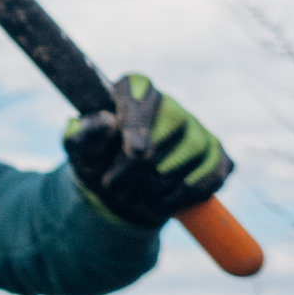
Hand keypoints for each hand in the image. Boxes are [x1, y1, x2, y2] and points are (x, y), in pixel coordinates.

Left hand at [64, 74, 232, 227]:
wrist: (118, 189)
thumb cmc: (95, 158)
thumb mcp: (77, 148)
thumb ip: (84, 134)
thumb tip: (106, 122)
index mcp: (131, 90)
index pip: (140, 90)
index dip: (141, 121)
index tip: (135, 152)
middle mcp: (168, 104)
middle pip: (172, 123)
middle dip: (143, 164)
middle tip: (114, 187)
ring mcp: (196, 128)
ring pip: (193, 150)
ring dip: (160, 182)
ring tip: (130, 197)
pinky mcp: (215, 155)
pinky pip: (212, 173)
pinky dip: (185, 194)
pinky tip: (159, 204)